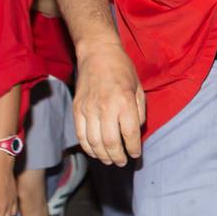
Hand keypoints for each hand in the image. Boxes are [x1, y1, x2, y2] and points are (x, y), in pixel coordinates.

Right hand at [73, 41, 146, 164]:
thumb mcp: (139, 88)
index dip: (134, 148)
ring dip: (103, 156)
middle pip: (111, 143)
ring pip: (94, 143)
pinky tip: (95, 152)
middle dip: (118, 157)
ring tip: (110, 160)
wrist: (98, 53)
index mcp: (125, 102)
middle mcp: (106, 108)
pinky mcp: (77, 109)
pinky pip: (81, 135)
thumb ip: (139, 112)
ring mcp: (89, 109)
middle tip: (123, 162)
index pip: (130, 134)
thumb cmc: (122, 70)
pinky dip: (88, 148)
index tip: (136, 154)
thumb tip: (136, 133)